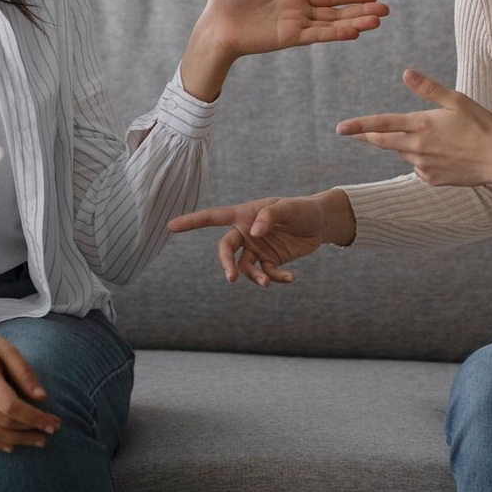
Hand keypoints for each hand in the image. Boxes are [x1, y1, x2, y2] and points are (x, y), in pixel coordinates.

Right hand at [0, 326, 61, 453]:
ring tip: (35, 441)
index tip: (53, 422)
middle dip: (29, 430)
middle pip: (2, 422)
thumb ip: (23, 372)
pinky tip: (10, 446)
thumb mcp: (4, 348)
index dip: (34, 417)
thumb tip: (42, 398)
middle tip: (49, 432)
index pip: (11, 406)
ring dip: (15, 441)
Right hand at [167, 191, 350, 287]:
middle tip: (232, 278)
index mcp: (245, 215)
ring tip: (268, 282)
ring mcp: (257, 249)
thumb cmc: (301, 210)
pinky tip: (291, 278)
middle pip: (226, 249)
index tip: (171, 226)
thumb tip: (254, 232)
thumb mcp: (288, 208)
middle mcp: (246, 233)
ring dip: (254, 277)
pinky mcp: (271, 261)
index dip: (192, 222)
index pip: (213, 217)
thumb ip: (270, 216)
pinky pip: (267, 273)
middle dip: (226, 264)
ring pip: (245, 267)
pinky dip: (276, 279)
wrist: (320, 223)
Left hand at [180, 0, 389, 100]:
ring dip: (356, 23)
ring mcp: (295, 26)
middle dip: (361, 11)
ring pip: (332, 24)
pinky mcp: (288, 37)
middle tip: (387, 10)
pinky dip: (335, 33)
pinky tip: (354, 32)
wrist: (212, 25)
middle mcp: (298, 14)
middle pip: (337, 12)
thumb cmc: (227, 4)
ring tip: (378, 21)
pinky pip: (316, 35)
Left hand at [337, 69, 491, 193]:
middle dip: (367, 136)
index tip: (340, 128)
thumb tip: (406, 73)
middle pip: (382, 142)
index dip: (359, 126)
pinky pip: (417, 167)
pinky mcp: (431, 179)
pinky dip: (421, 159)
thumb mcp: (456, 100)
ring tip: (433, 138)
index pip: (382, 124)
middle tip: (353, 133)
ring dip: (404, 145)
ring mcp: (423, 166)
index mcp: (421, 124)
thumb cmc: (480, 125)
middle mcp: (417, 147)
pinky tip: (442, 154)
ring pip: (403, 153)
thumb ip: (428, 89)